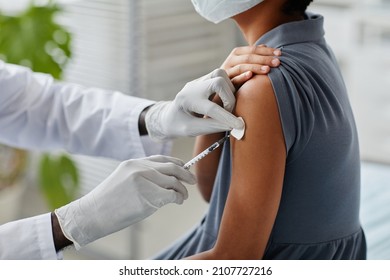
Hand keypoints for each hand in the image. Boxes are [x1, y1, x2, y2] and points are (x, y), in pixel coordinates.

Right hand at [54, 155, 194, 248]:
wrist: (91, 214)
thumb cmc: (107, 202)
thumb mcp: (123, 180)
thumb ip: (142, 176)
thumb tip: (165, 182)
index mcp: (134, 163)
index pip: (162, 159)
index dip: (176, 163)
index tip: (184, 168)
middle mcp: (140, 168)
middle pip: (172, 168)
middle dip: (186, 174)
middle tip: (192, 180)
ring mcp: (144, 182)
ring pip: (174, 182)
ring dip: (182, 190)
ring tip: (183, 197)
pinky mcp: (148, 196)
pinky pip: (172, 195)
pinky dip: (178, 198)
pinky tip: (178, 202)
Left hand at [145, 68, 242, 141]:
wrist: (169, 115)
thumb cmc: (178, 125)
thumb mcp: (191, 130)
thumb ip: (211, 127)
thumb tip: (232, 125)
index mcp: (186, 101)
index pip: (211, 108)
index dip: (227, 118)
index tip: (239, 125)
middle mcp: (193, 87)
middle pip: (218, 82)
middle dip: (230, 98)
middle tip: (229, 113)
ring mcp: (199, 80)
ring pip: (220, 74)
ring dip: (230, 89)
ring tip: (228, 106)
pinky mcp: (205, 79)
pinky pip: (221, 75)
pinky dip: (230, 83)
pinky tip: (235, 90)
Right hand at [221, 45, 280, 87]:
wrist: (220, 88)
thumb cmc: (236, 73)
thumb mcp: (244, 62)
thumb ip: (254, 54)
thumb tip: (265, 46)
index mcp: (237, 52)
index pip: (254, 49)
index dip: (267, 51)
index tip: (280, 54)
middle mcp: (231, 59)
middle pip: (249, 57)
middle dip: (264, 59)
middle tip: (278, 62)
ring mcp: (228, 70)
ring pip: (242, 66)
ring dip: (255, 67)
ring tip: (268, 70)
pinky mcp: (226, 82)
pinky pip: (234, 79)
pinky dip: (242, 76)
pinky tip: (250, 75)